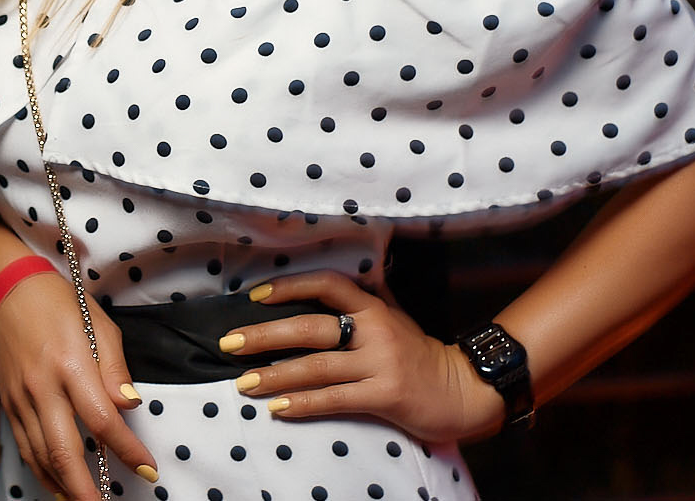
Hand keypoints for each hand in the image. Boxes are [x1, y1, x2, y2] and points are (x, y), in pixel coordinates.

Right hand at [0, 270, 158, 496]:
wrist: (8, 291)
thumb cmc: (59, 304)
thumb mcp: (98, 324)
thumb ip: (115, 370)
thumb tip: (129, 406)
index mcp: (70, 364)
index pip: (102, 419)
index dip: (126, 449)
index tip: (147, 468)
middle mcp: (42, 387)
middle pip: (63, 450)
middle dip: (86, 489)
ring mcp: (21, 399)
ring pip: (41, 456)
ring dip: (64, 486)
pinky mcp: (9, 405)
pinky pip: (25, 448)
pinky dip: (42, 472)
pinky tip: (59, 486)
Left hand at [222, 270, 505, 443]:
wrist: (465, 390)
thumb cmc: (418, 354)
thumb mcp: (393, 319)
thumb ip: (361, 303)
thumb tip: (323, 286)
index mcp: (373, 307)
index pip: (326, 285)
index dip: (289, 287)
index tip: (255, 296)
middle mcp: (374, 330)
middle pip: (310, 327)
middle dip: (264, 335)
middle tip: (229, 343)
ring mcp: (381, 362)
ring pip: (318, 366)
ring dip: (276, 375)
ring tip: (243, 382)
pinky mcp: (387, 395)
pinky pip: (336, 398)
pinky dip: (305, 403)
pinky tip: (279, 408)